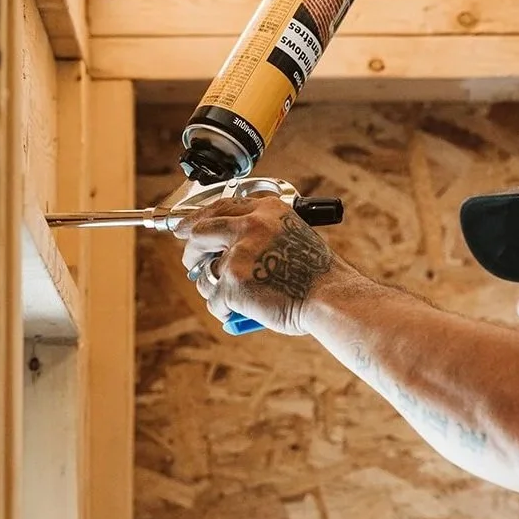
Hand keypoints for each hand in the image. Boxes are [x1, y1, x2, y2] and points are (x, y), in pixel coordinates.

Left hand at [176, 195, 344, 335]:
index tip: (187, 227)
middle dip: (192, 250)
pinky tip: (245, 312)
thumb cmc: (319, 276)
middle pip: (201, 231)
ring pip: (204, 271)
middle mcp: (250, 225)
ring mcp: (239, 253)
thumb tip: (225, 249)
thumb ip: (261, 236)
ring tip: (236, 298)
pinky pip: (215, 300)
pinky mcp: (232, 282)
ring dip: (213, 287)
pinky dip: (226, 310)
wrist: (332, 297)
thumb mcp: (292, 237)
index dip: (199, 218)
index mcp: (267, 211)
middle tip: (191, 263)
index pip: (222, 206)